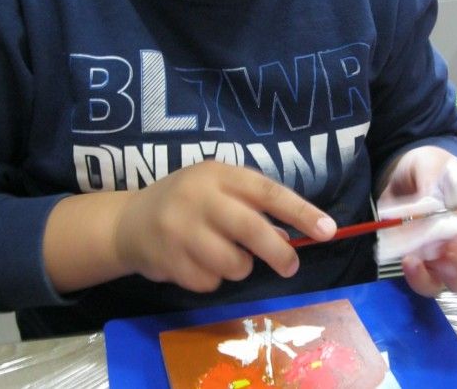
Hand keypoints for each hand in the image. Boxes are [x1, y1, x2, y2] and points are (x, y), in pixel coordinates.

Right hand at [113, 161, 336, 292]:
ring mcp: (179, 229)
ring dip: (239, 267)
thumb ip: (252, 209)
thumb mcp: (218, 192)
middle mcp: (198, 197)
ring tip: (224, 255)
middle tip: (290, 266)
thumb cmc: (186, 203)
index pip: (267, 192)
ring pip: (233, 263)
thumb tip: (288, 239)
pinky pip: (209, 282)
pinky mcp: (167, 260)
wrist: (128, 222)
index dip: (301, 212)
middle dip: (279, 253)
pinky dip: (213, 280)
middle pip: (252, 229)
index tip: (328, 230)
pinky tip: (196, 263)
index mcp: (217, 174)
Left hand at [378, 146, 456, 295]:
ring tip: (425, 258)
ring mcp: (451, 256)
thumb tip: (431, 205)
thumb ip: (432, 182)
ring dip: (448, 275)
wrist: (401, 181)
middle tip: (449, 248)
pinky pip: (429, 284)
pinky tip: (410, 262)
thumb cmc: (427, 169)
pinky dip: (420, 278)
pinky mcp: (426, 265)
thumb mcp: (428, 164)